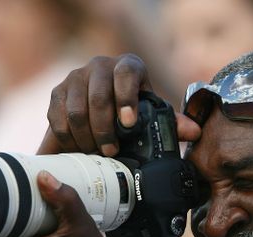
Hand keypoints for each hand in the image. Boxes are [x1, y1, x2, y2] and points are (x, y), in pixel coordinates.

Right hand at [39, 54, 200, 155]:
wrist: (104, 109)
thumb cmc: (135, 112)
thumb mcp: (152, 115)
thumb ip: (171, 123)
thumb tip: (194, 132)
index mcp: (128, 66)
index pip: (126, 75)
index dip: (126, 99)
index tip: (129, 124)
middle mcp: (100, 65)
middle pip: (98, 98)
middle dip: (104, 130)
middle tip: (111, 152)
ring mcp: (75, 77)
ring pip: (75, 110)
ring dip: (86, 137)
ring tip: (96, 154)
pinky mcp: (57, 92)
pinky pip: (57, 117)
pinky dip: (68, 138)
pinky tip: (79, 150)